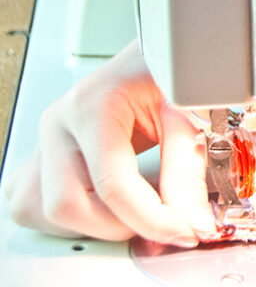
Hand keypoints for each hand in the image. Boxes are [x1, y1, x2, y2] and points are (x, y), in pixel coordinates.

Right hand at [3, 41, 212, 245]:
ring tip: (135, 207)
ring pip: (43, 211)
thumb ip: (188, 169)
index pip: (112, 183)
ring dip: (92, 224)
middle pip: (67, 204)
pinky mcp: (42, 155)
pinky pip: (31, 204)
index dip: (153, 218)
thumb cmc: (170, 72)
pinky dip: (69, 217)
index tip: (185, 231)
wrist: (156, 55)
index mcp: (92, 103)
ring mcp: (45, 139)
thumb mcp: (189, 113)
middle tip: (163, 219)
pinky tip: (105, 204)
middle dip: (121, 225)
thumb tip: (192, 222)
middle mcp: (59, 121)